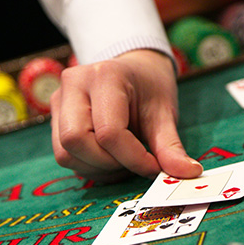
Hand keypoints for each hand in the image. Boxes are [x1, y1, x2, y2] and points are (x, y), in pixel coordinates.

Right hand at [50, 49, 202, 181]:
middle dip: (109, 164)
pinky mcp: (55, 117)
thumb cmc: (150, 89)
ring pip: (65, 154)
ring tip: (124, 161)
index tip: (154, 167)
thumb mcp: (165, 114)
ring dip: (97, 169)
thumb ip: (171, 147)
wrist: (134, 71)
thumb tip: (188, 173)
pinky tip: (110, 159)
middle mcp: (74, 84)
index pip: (109, 132)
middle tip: (135, 163)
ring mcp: (59, 100)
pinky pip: (64, 155)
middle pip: (76, 142)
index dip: (133, 159)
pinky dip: (89, 167)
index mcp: (105, 76)